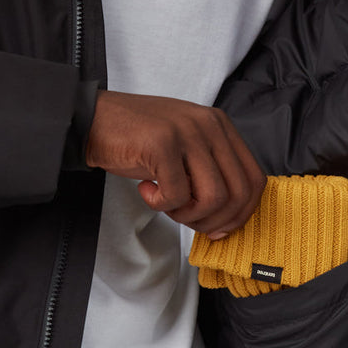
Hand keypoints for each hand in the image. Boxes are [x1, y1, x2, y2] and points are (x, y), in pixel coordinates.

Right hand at [84, 90, 266, 237]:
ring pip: (213, 198)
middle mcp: (209, 125)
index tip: (220, 227)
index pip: (255, 179)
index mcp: (221, 127)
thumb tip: (228, 223)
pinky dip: (161, 205)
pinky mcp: (163, 143)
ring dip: (188, 214)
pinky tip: (146, 190)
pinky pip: (178, 195)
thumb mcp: (186, 153)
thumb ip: (211, 177)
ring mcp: (188, 131)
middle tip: (188, 219)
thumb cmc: (139, 142)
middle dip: (214, 221)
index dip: (242, 213)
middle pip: (238, 193)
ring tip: (167, 204)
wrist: (93, 121)